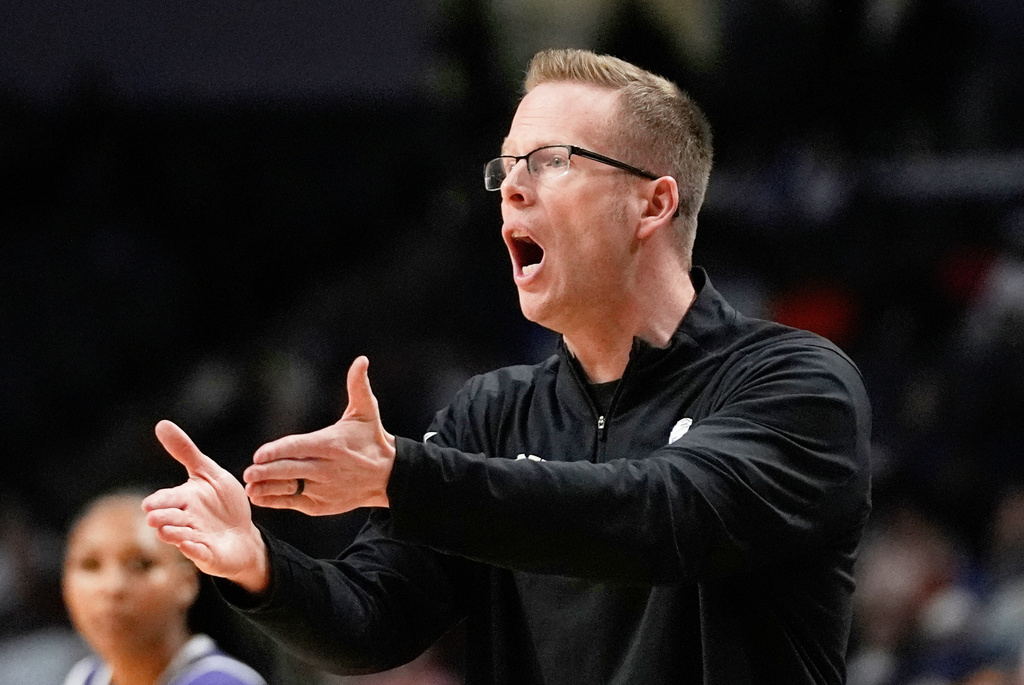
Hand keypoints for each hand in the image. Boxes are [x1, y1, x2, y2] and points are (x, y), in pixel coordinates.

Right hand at [143, 420, 269, 593]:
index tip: (149, 503)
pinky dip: (195, 551)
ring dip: (174, 535)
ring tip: (166, 532)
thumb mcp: (208, 473)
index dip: (160, 501)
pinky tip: (190, 546)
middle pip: (171, 519)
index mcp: (184, 500)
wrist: (243, 534)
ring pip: (182, 537)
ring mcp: (196, 540)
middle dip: (163, 518)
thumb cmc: (222, 503)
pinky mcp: (209, 556)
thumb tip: (161, 424)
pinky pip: (200, 554)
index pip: (168, 499)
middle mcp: (186, 521)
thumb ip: (186, 452)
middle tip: (154, 518)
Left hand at [244, 356, 396, 515]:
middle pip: (291, 470)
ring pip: (290, 489)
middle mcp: (326, 468)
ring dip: (268, 489)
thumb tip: (361, 360)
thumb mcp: (366, 411)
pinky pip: (294, 503)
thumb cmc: (371, 439)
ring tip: (250, 487)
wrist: (388, 475)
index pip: (299, 447)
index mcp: (332, 445)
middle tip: (248, 472)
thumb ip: (358, 386)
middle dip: (268, 471)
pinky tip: (260, 496)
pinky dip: (276, 501)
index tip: (259, 453)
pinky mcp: (321, 505)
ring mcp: (324, 489)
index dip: (278, 451)